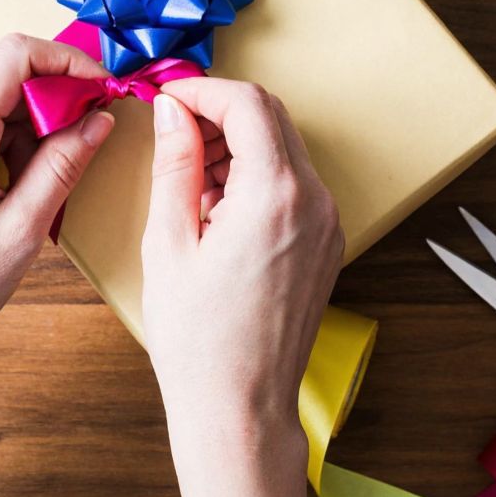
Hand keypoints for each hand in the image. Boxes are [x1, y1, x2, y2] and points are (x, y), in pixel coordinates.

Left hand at [0, 34, 115, 471]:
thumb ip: (64, 164)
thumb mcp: (22, 229)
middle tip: (82, 154)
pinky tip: (19, 197)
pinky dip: (10, 148)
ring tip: (43, 195)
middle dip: (56, 106)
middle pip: (9, 76)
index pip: (17, 54)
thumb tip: (99, 119)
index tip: (103, 91)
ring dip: (34, 134)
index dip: (69, 63)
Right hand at [141, 79, 343, 496]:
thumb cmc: (199, 339)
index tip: (168, 97)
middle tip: (171, 133)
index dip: (203, 90)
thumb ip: (175, 164)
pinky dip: (255, 178)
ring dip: (236, 146)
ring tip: (187, 183)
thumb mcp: (169, 242)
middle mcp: (315, 202)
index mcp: (276, 195)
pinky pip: (292, 186)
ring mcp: (327, 224)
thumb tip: (172, 112)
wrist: (240, 407)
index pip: (248, 103)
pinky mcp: (325, 243)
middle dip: (219, 113)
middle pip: (272, 119)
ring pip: (283, 150)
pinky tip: (215, 209)